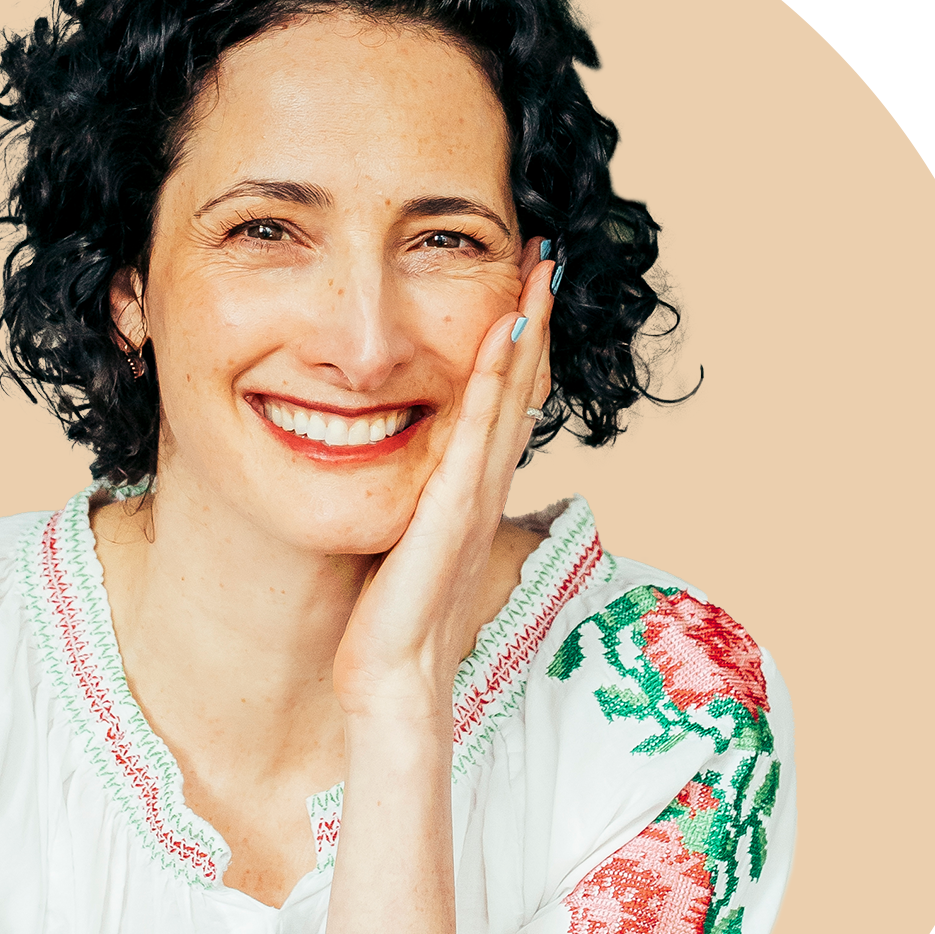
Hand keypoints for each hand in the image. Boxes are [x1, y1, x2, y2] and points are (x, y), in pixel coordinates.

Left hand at [332, 236, 555, 721]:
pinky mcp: (452, 512)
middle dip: (530, 320)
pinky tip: (499, 333)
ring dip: (523, 332)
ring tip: (536, 273)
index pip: (500, 403)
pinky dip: (491, 382)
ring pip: (507, 399)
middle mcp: (482, 488)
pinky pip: (475, 434)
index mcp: (470, 492)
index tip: (519, 289)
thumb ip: (412, 499)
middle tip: (543, 256)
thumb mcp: (403, 540)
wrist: (393, 677)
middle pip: (517, 388)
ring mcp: (473, 498)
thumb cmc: (391, 617)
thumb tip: (391, 460)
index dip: (514, 346)